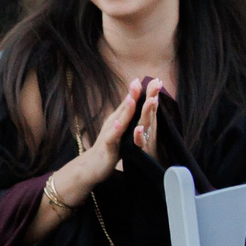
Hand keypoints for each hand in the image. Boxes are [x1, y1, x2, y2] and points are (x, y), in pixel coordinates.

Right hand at [46, 78, 150, 210]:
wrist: (91, 166)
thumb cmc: (107, 147)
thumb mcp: (119, 129)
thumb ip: (126, 115)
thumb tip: (135, 100)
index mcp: (120, 119)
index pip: (131, 103)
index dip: (141, 91)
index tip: (154, 79)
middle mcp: (114, 123)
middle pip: (126, 107)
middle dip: (135, 94)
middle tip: (143, 82)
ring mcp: (110, 134)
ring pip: (120, 120)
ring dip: (126, 109)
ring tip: (132, 98)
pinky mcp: (107, 147)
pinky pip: (111, 138)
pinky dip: (115, 130)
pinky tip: (119, 124)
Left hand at [131, 78, 162, 157]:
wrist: (142, 169)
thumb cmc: (142, 148)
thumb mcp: (143, 129)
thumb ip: (148, 115)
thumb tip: (152, 99)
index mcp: (147, 123)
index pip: (149, 105)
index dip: (152, 93)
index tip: (155, 79)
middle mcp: (148, 129)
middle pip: (150, 111)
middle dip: (153, 97)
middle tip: (157, 83)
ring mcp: (144, 139)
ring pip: (147, 124)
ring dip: (149, 112)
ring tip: (152, 100)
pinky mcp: (139, 151)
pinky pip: (139, 142)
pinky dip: (138, 135)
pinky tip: (137, 128)